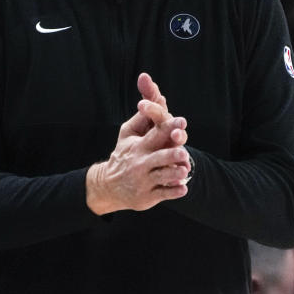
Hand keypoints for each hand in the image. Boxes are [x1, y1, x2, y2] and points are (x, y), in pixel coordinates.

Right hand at [85, 73, 190, 214]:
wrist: (109, 184)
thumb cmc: (125, 153)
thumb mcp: (128, 133)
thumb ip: (143, 116)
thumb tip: (159, 96)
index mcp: (139, 145)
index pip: (156, 134)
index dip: (169, 127)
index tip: (181, 122)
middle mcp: (141, 163)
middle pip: (159, 158)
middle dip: (171, 155)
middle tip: (183, 152)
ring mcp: (145, 181)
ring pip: (163, 177)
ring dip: (175, 173)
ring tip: (184, 170)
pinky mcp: (148, 196)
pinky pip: (163, 194)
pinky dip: (173, 191)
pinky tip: (183, 188)